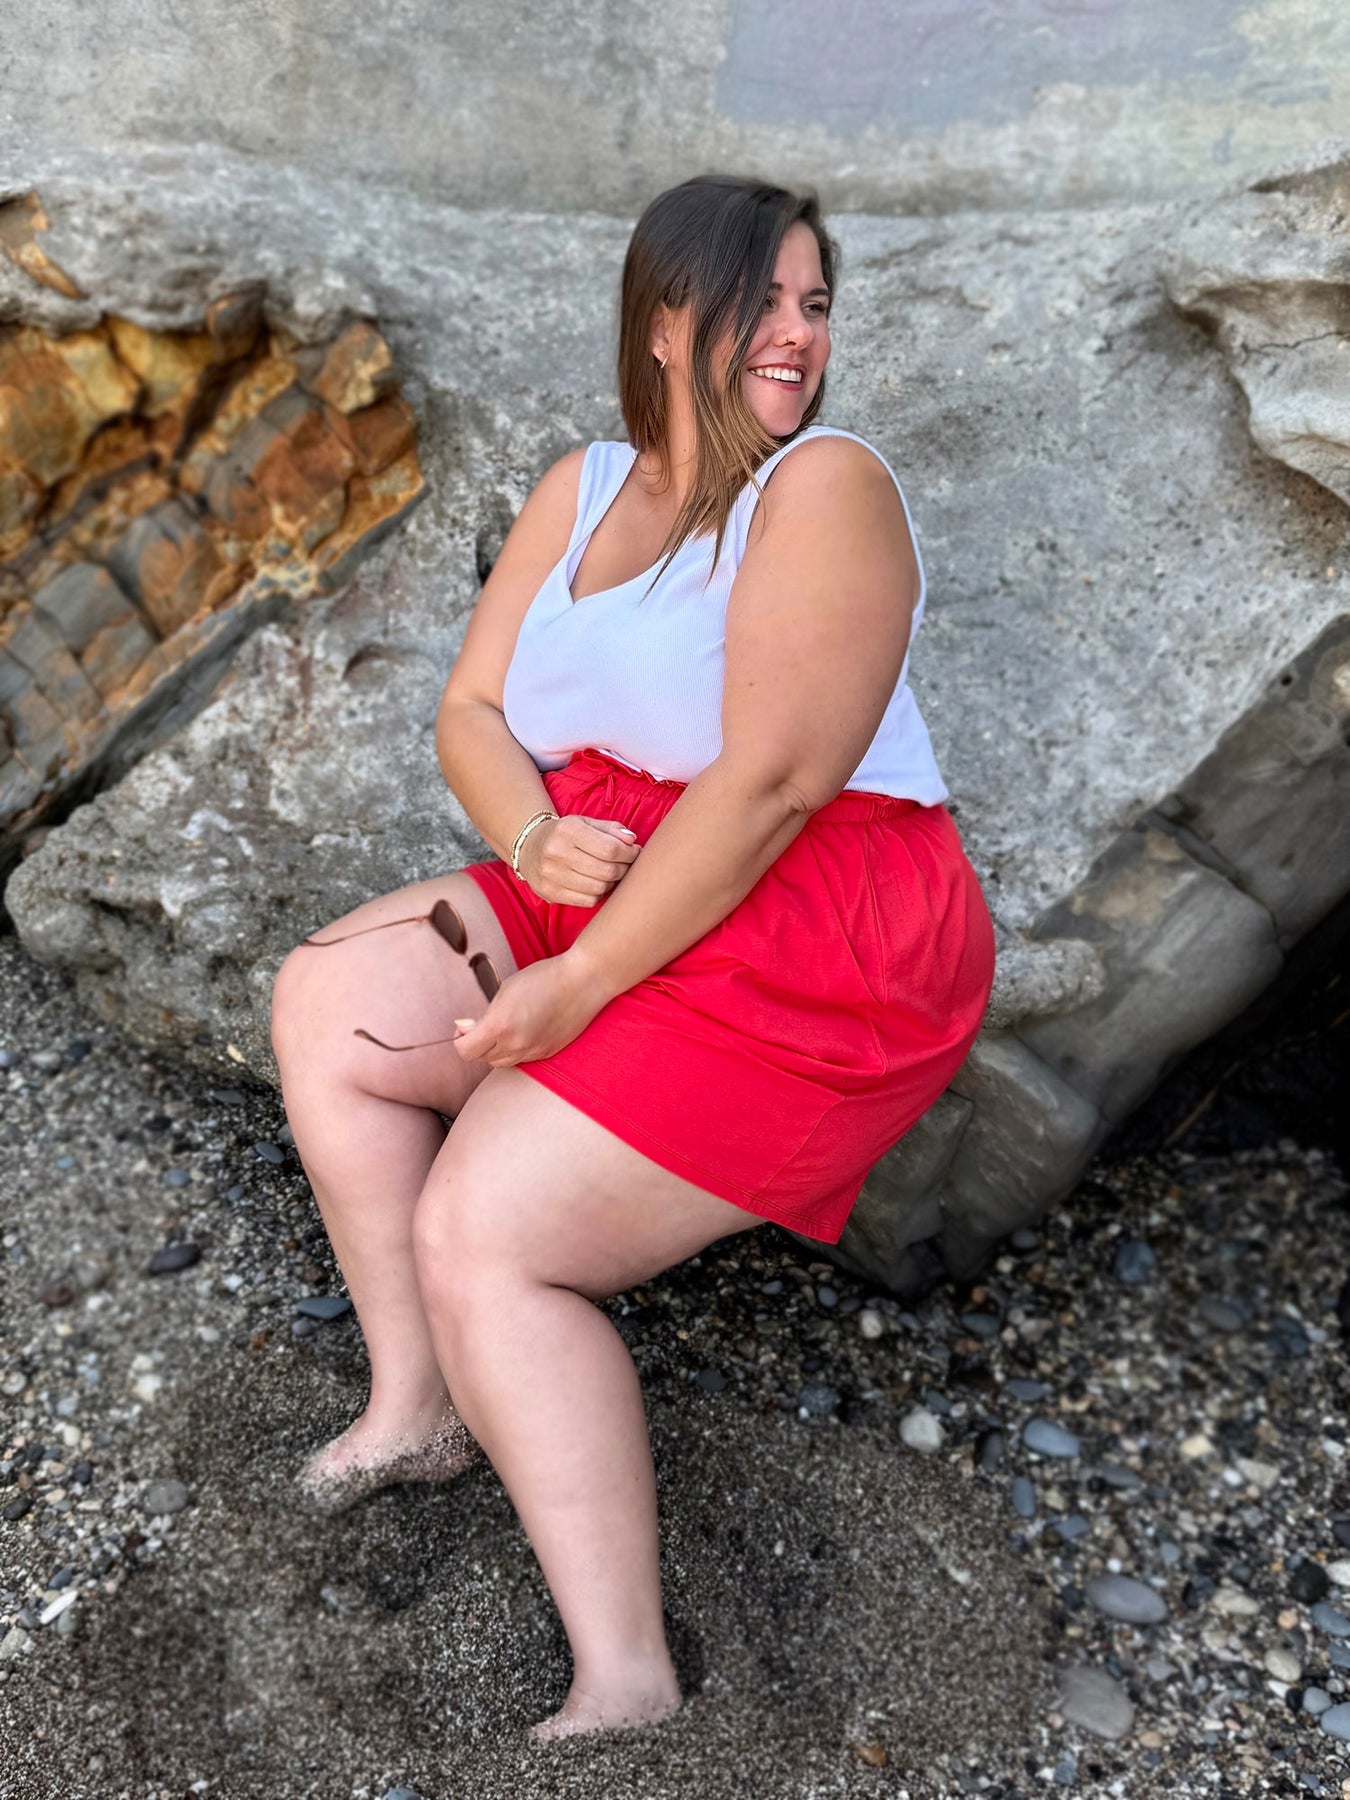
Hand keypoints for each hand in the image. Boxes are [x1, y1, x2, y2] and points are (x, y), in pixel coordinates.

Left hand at [451, 951, 607, 1067]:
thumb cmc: (544, 977)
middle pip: (482, 1059)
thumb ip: (483, 1014)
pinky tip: (523, 1031)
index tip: (465, 1029)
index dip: (460, 1040)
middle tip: (483, 1026)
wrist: (583, 981)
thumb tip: (464, 1029)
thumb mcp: (505, 989)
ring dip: (495, 1050)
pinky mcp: (547, 1053)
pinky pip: (522, 1060)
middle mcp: (515, 1044)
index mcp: (500, 1025)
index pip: (465, 1051)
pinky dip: (515, 1050)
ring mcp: (533, 1052)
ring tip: (503, 1029)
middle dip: (477, 1044)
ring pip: (501, 1063)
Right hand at [519, 813, 639, 904]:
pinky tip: (596, 883)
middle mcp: (556, 853)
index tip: (634, 851)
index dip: (629, 853)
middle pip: (607, 871)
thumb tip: (632, 841)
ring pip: (599, 888)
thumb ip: (611, 829)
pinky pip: (588, 901)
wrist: (529, 848)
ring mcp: (551, 875)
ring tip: (611, 873)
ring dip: (612, 882)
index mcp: (568, 830)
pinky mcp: (550, 893)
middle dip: (624, 868)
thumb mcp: (586, 823)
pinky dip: (598, 894)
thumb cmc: (566, 834)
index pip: (610, 848)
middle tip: (626, 864)